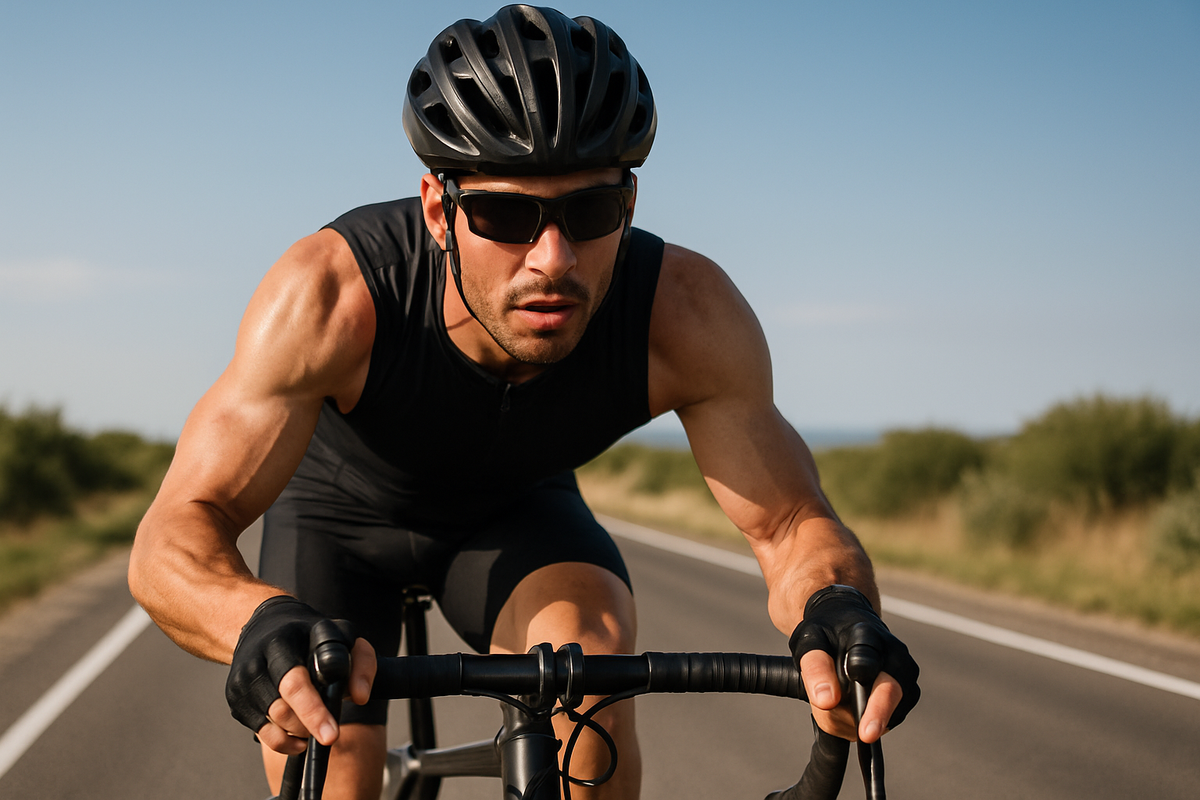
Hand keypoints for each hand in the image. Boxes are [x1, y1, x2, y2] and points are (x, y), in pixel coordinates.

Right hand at [225, 596, 376, 753]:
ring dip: (300, 731)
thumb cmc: (308, 634)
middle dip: (309, 727)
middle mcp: (255, 662)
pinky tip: (300, 735)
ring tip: (316, 722)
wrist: (264, 625)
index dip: (313, 711)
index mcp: (281, 643)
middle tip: (331, 734)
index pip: (295, 683)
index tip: (331, 734)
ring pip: (273, 724)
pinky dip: (285, 741)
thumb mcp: (341, 634)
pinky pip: (262, 734)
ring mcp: (242, 683)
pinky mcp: (235, 701)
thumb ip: (361, 661)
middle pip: (281, 709)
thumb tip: (360, 697)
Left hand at [789, 585, 919, 742]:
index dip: (859, 682)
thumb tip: (826, 701)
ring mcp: (905, 683)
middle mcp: (896, 658)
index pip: (865, 660)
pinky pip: (880, 726)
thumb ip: (815, 668)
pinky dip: (854, 724)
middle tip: (865, 735)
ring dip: (848, 719)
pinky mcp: (904, 703)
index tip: (855, 711)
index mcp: (870, 637)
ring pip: (882, 715)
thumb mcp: (809, 641)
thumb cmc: (827, 633)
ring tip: (831, 697)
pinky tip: (844, 706)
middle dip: (877, 714)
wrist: (846, 626)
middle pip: (889, 691)